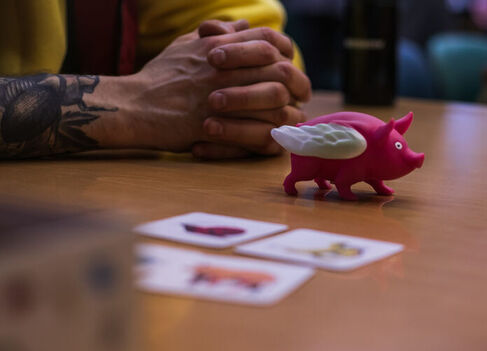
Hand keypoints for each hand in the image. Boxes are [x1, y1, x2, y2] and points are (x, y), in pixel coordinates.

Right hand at [104, 22, 308, 155]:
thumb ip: (218, 35)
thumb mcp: (187, 45)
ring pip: (275, 104)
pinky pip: (256, 133)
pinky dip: (271, 136)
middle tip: (301, 95)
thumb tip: (243, 24)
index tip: (290, 67)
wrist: (133, 107)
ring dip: (288, 112)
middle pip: (279, 72)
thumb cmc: (159, 77)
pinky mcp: (216, 127)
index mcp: (218, 47)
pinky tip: (276, 137)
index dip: (285, 55)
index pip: (268, 42)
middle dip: (297, 85)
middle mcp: (224, 70)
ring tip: (292, 117)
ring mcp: (221, 99)